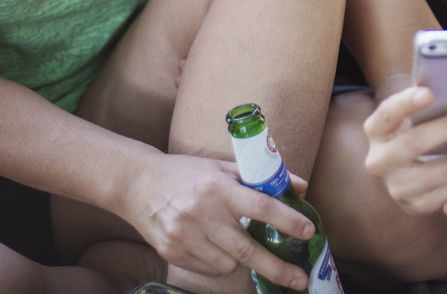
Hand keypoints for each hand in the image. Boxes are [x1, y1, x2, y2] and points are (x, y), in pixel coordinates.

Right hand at [125, 152, 315, 290]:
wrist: (137, 184)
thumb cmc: (187, 173)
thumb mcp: (223, 167)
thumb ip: (261, 177)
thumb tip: (301, 186)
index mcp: (218, 187)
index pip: (262, 207)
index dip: (289, 220)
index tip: (309, 231)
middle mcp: (203, 214)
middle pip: (248, 249)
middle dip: (278, 268)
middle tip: (300, 280)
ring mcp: (185, 237)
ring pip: (229, 264)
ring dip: (243, 260)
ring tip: (236, 242)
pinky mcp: (172, 253)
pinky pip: (209, 269)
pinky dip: (219, 262)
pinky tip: (213, 246)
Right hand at [363, 86, 446, 219]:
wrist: (412, 169)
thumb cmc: (421, 125)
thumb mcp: (418, 112)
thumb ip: (433, 98)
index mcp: (376, 130)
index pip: (387, 113)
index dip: (405, 103)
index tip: (429, 91)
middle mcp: (379, 161)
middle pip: (415, 143)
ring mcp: (398, 187)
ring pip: (444, 171)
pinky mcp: (419, 205)